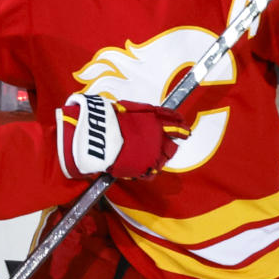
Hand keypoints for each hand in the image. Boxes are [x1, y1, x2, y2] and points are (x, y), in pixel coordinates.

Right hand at [56, 94, 188, 179]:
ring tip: (158, 155)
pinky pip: (154, 170)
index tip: (183, 125)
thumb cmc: (105, 120)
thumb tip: (143, 113)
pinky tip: (148, 167)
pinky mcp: (146, 166)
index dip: (180, 123)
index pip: (174, 119)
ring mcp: (154, 150)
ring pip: (167, 154)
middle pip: (175, 138)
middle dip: (174, 139)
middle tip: (173, 140)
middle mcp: (158, 133)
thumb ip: (138, 112)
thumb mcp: (125, 108)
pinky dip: (151, 169)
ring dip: (163, 154)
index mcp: (153, 116)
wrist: (95, 137)